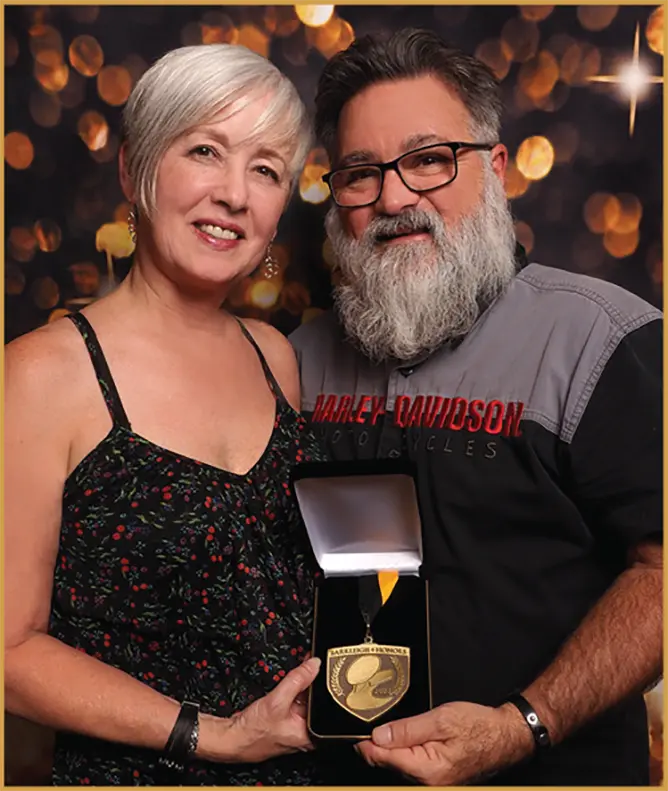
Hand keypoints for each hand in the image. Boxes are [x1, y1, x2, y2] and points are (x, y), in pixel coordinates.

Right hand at [198, 657, 319, 763]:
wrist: (230, 738)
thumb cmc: (252, 732)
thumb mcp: (277, 701)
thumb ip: (297, 681)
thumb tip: (313, 665)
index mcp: (309, 735)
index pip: (325, 708)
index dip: (327, 688)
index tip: (326, 670)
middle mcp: (303, 732)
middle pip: (314, 702)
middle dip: (314, 684)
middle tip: (314, 665)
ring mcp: (293, 726)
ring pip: (304, 700)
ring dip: (303, 684)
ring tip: (303, 668)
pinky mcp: (283, 720)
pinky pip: (293, 700)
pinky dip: (293, 689)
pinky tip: (291, 680)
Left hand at [356, 700, 534, 784]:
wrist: (505, 737)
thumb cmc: (479, 727)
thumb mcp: (440, 719)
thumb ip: (407, 729)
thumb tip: (378, 736)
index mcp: (427, 770)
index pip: (383, 759)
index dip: (366, 744)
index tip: (356, 733)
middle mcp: (428, 785)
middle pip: (389, 765)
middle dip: (379, 746)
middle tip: (373, 725)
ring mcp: (433, 786)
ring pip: (399, 767)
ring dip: (392, 750)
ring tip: (391, 731)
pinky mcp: (437, 782)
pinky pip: (412, 770)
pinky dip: (405, 755)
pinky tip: (407, 740)